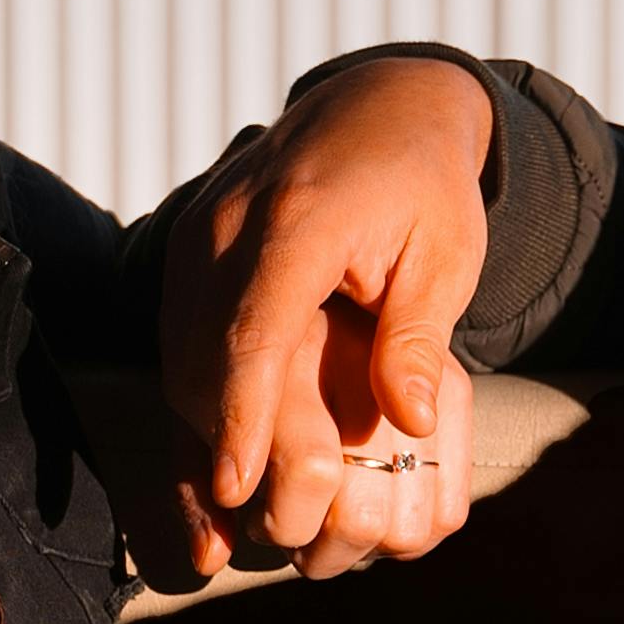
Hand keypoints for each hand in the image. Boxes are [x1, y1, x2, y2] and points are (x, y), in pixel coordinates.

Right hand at [160, 54, 497, 580]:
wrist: (379, 105)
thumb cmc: (424, 185)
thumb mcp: (446, 258)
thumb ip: (419, 340)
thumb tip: (414, 425)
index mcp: (297, 222)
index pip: (254, 334)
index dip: (242, 417)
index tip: (238, 487)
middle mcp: (230, 222)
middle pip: (202, 354)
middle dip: (218, 440)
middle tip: (252, 518)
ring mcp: (198, 229)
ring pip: (179, 349)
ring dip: (202, 423)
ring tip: (234, 500)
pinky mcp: (187, 243)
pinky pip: (177, 332)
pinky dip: (197, 390)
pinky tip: (222, 444)